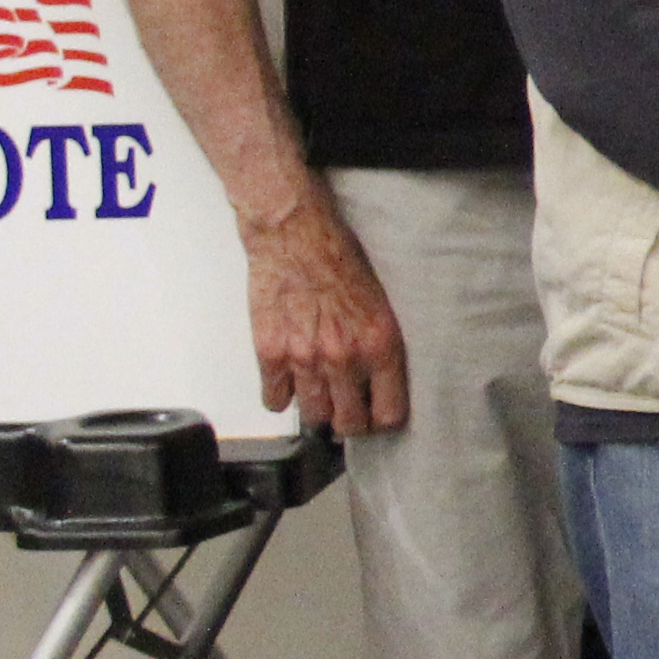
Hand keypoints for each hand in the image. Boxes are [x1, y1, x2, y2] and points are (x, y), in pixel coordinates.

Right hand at [243, 194, 408, 434]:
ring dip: (317, 409)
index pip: (388, 413)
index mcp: (380, 345)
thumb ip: (379, 344)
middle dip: (349, 420)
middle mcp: (345, 359)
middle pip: (350, 424)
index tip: (377, 414)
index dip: (382, 419)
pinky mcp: (270, 354)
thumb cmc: (338, 257)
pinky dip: (281, 395)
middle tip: (346, 409)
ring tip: (318, 394)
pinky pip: (275, 400)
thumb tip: (378, 378)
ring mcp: (305, 359)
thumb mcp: (380, 302)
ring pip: (314, 416)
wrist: (294, 234)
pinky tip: (287, 382)